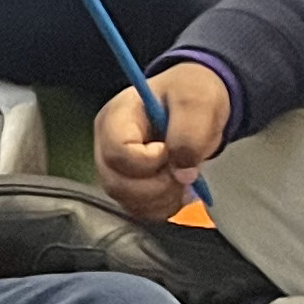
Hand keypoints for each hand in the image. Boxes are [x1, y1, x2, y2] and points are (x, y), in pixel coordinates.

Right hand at [96, 59, 234, 220]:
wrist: (197, 104)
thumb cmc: (190, 94)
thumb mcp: (197, 101)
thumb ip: (189, 133)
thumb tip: (182, 173)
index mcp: (116, 116)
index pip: (117, 151)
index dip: (147, 160)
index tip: (169, 151)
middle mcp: (107, 144)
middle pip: (116, 182)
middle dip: (156, 186)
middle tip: (183, 172)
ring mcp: (116, 167)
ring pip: (126, 200)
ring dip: (161, 199)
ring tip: (183, 180)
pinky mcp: (129, 185)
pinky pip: (138, 209)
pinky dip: (162, 207)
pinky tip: (177, 190)